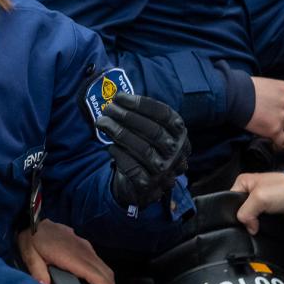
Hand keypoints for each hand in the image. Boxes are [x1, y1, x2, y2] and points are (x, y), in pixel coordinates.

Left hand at [17, 220, 117, 283]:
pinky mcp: (83, 244)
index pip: (93, 272)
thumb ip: (38, 271)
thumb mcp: (30, 256)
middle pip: (103, 269)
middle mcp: (81, 249)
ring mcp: (84, 246)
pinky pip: (98, 259)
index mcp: (70, 255)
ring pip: (102, 264)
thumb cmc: (33, 240)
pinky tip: (99, 278)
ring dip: (108, 278)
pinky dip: (102, 270)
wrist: (35, 222)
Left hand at [97, 93, 189, 207]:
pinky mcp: (150, 186)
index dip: (142, 104)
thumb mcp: (151, 131)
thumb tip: (117, 97)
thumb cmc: (146, 149)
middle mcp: (177, 153)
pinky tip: (111, 147)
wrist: (145, 186)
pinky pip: (133, 169)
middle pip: (154, 131)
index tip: (120, 97)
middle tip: (109, 109)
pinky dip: (120, 155)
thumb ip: (140, 115)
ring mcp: (165, 171)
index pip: (165, 115)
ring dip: (120, 133)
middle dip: (128, 117)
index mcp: (180, 134)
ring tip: (103, 123)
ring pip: (143, 149)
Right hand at [231, 172, 283, 234]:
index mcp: (243, 182)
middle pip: (239, 210)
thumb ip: (246, 213)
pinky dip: (261, 225)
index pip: (229, 199)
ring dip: (253, 224)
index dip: (232, 212)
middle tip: (249, 226)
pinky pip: (259, 220)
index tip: (239, 222)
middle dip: (244, 219)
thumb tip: (249, 227)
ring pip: (250, 217)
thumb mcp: (259, 198)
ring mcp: (259, 201)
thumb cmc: (283, 190)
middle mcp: (249, 190)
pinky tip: (262, 229)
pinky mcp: (268, 210)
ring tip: (256, 228)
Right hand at [246, 77, 283, 150]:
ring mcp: (283, 118)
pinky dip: (279, 146)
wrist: (235, 95)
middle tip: (281, 129)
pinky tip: (274, 146)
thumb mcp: (267, 84)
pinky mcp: (275, 130)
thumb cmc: (245, 88)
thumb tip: (274, 103)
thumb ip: (276, 94)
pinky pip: (283, 143)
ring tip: (277, 139)